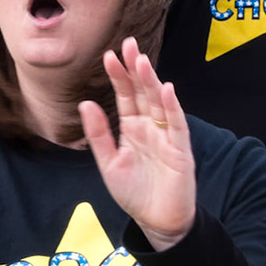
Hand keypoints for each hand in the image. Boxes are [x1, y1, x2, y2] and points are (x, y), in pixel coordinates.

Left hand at [81, 37, 194, 249]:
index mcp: (132, 128)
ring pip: (159, 103)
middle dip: (135, 69)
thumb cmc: (133, 192)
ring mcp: (166, 136)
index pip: (125, 96)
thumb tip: (85, 103)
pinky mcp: (180, 150)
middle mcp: (150, 127)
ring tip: (142, 60)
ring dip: (151, 81)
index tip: (108, 54)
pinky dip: (172, 107)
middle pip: (143, 92)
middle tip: (129, 44)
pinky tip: (166, 89)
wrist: (156, 221)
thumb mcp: (108, 162)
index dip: (118, 76)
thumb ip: (98, 134)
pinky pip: (177, 125)